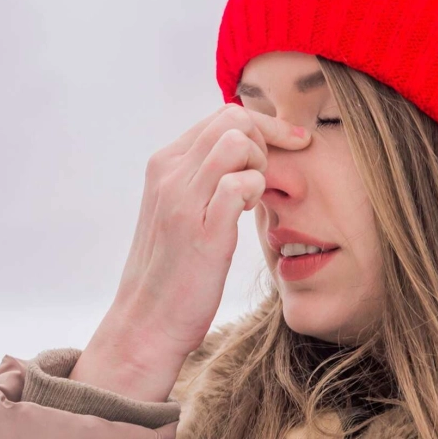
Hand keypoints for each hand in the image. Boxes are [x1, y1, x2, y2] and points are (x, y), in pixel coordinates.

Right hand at [71, 103, 310, 401]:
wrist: (146, 322)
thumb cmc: (171, 270)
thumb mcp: (179, 211)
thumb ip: (201, 178)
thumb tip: (242, 151)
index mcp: (164, 165)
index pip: (222, 115)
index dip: (264, 126)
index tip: (291, 144)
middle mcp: (169, 174)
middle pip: (232, 118)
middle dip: (267, 139)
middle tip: (268, 178)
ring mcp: (181, 201)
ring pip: (235, 141)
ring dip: (260, 164)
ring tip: (254, 197)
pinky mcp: (200, 231)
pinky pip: (238, 184)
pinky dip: (254, 192)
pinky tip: (248, 215)